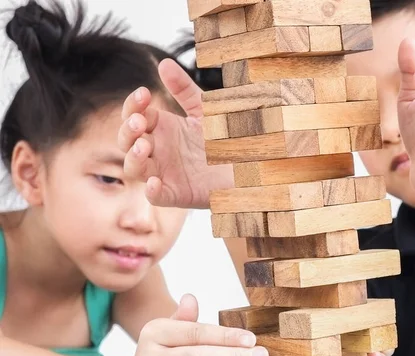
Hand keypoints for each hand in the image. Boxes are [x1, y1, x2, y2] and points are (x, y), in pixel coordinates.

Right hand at [118, 59, 232, 207]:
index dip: (133, 105)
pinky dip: (152, 191)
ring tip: (144, 146)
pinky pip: (156, 196)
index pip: (135, 115)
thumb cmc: (226, 135)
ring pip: (134, 168)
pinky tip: (155, 182)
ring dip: (133, 157)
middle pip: (127, 141)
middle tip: (140, 121)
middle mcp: (159, 151)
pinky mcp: (177, 194)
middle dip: (128, 130)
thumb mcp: (205, 110)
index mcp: (163, 128)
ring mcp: (165, 173)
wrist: (250, 163)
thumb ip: (185, 89)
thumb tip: (163, 63)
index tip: (144, 93)